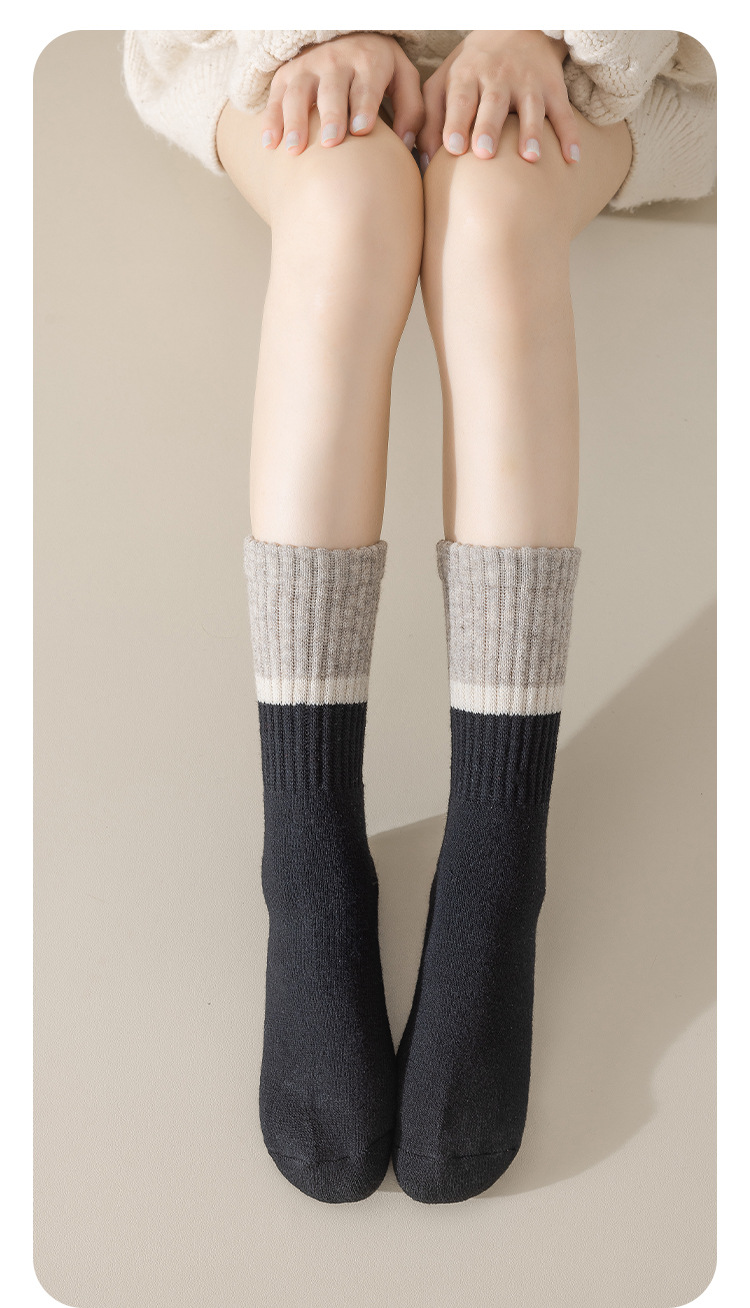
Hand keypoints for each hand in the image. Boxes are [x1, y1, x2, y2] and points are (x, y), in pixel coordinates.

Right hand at [259, 32, 424, 154]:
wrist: (347, 36)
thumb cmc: (379, 70)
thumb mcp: (403, 78)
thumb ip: (410, 110)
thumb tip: (407, 145)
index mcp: (369, 62)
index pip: (366, 85)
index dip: (363, 106)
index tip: (360, 131)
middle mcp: (337, 61)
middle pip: (332, 90)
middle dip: (331, 115)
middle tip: (331, 143)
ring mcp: (309, 66)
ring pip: (299, 92)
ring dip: (295, 120)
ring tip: (294, 149)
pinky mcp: (287, 75)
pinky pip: (276, 97)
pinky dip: (271, 119)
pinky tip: (269, 143)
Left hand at [418, 30, 579, 168]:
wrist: (516, 29)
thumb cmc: (472, 69)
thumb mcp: (445, 83)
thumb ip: (430, 119)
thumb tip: (422, 161)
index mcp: (467, 74)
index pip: (461, 98)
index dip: (456, 122)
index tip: (453, 148)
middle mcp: (498, 76)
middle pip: (494, 102)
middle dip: (489, 127)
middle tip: (484, 153)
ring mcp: (528, 81)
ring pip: (531, 106)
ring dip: (531, 131)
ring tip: (530, 158)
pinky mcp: (553, 88)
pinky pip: (563, 112)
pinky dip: (569, 135)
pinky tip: (571, 159)